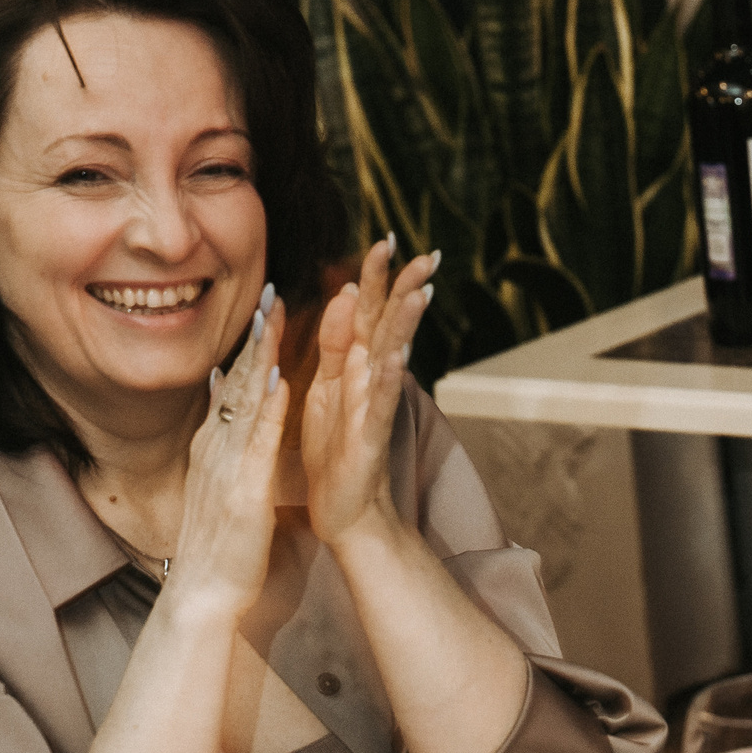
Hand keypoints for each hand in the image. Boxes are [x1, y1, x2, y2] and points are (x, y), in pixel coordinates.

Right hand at [167, 300, 289, 620]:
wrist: (204, 596)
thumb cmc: (219, 544)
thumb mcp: (220, 483)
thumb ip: (223, 445)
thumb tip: (226, 407)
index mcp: (214, 448)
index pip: (233, 385)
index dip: (250, 345)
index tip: (266, 305)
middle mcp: (215, 449)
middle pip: (237, 381)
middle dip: (256, 336)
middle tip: (273, 289)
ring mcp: (226, 468)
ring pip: (245, 401)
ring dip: (262, 357)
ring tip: (276, 316)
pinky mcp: (242, 492)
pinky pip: (256, 443)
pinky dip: (267, 410)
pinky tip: (278, 381)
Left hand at [300, 236, 437, 547]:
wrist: (345, 511)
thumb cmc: (335, 452)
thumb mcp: (325, 387)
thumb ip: (334, 343)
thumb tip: (345, 293)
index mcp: (354, 365)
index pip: (367, 311)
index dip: (375, 278)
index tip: (385, 241)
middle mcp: (369, 380)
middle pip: (388, 325)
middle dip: (404, 289)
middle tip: (426, 255)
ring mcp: (372, 406)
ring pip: (390, 356)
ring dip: (405, 324)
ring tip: (421, 291)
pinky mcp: (369, 437)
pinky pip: (379, 403)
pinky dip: (386, 378)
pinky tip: (394, 356)